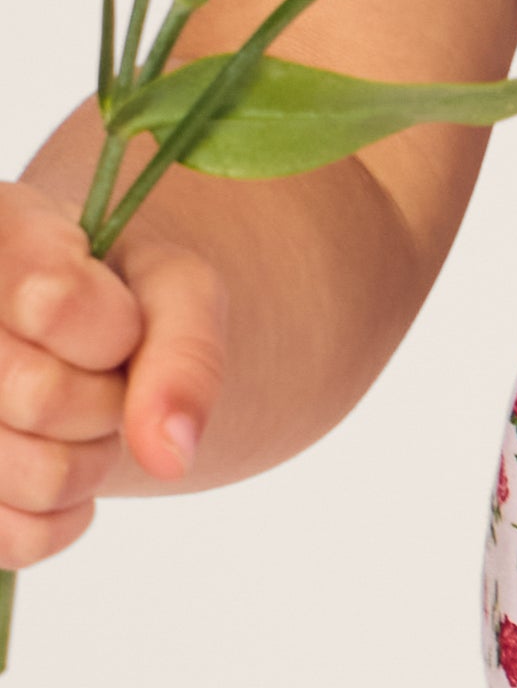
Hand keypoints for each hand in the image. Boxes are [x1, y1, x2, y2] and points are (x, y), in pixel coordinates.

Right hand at [0, 179, 225, 567]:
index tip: (117, 316)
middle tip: (106, 371)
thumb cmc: (120, 300)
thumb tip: (169, 453)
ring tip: (84, 418)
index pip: (51, 298)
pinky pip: (19, 539)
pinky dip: (65, 514)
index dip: (112, 326)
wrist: (75, 344)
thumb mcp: (175, 288)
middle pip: (40, 396)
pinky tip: (60, 461)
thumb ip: (186, 349)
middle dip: (108, 396)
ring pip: (33, 475)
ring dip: (92, 460)